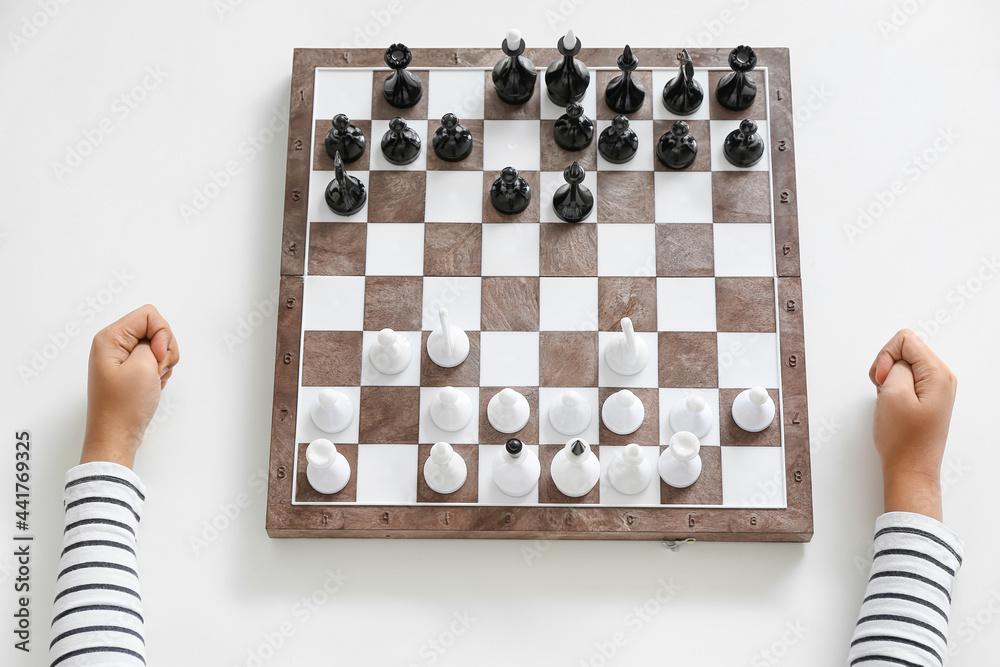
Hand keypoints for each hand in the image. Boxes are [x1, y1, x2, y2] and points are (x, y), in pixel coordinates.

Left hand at [82, 305, 179, 468]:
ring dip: (164, 362)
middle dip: (164, 349)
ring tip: (152, 380)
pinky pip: (154, 360)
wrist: (116, 437)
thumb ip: (154, 341)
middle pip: (155, 328)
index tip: (156, 357)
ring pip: (158, 344)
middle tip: (155, 370)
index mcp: (110, 338)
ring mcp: (121, 358)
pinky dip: (160, 371)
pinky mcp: (129, 370)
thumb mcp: (144, 366)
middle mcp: (113, 344)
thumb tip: (157, 339)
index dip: (162, 334)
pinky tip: (152, 385)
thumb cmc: (124, 407)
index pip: (149, 315)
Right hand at [869, 329, 956, 520]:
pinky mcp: (926, 398)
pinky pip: (905, 380)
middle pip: (905, 350)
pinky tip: (892, 405)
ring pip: (902, 365)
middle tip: (885, 391)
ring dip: (888, 379)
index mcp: (938, 374)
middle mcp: (942, 378)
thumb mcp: (893, 394)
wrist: (910, 469)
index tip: (883, 380)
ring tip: (888, 401)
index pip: (905, 340)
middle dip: (886, 367)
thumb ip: (895, 366)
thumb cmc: (903, 440)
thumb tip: (896, 361)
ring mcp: (935, 389)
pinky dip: (892, 388)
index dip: (885, 356)